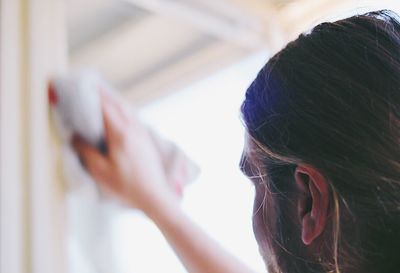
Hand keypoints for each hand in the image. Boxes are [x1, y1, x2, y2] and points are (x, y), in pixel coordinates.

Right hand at [73, 92, 176, 212]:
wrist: (155, 196)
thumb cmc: (127, 187)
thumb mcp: (100, 172)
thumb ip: (87, 152)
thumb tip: (76, 137)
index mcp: (121, 134)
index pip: (105, 107)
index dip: (92, 96)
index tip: (82, 87)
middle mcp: (134, 129)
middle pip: (117, 104)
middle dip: (103, 95)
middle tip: (91, 87)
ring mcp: (142, 134)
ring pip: (127, 110)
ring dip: (114, 101)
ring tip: (103, 98)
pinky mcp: (146, 140)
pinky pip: (133, 118)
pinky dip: (123, 111)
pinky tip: (119, 116)